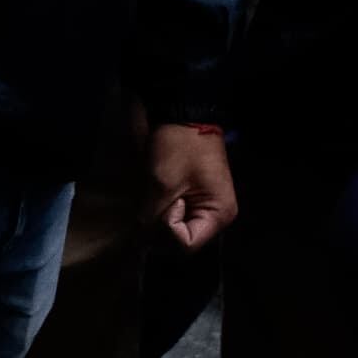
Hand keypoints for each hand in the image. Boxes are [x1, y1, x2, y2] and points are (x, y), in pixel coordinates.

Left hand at [148, 122, 237, 250]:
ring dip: (157, 215)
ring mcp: (200, 206)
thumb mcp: (163, 182)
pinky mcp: (188, 196)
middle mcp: (212, 215)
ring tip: (155, 192)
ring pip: (172, 228)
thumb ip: (152, 216)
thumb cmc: (178, 146)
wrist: (180, 112)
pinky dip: (158, 207)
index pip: (186, 245)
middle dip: (160, 225)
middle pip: (180, 240)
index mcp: (217, 214)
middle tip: (156, 197)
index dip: (168, 229)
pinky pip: (170, 214)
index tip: (167, 201)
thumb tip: (140, 239)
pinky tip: (154, 191)